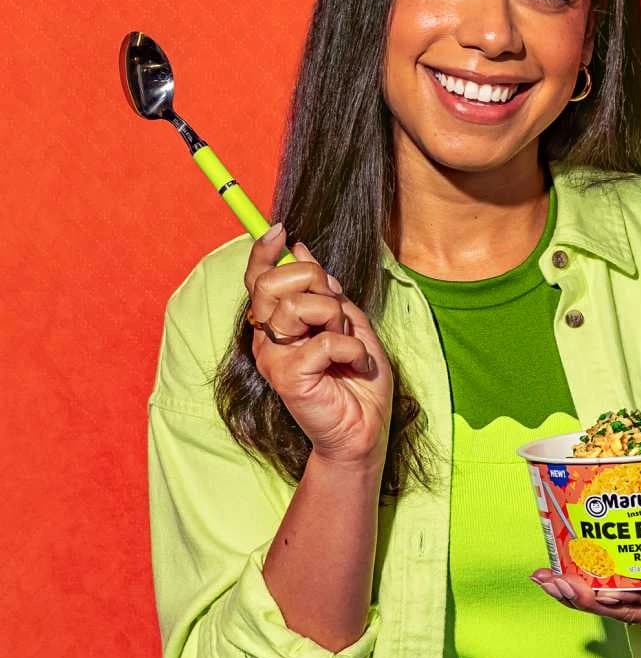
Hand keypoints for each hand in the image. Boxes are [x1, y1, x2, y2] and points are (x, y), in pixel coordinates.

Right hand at [245, 223, 392, 470]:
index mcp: (279, 322)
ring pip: (297, 306)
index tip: (281, 230)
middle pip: (273, 283)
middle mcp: (268, 337)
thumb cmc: (358, 379)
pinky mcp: (286, 377)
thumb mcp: (348, 322)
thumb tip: (301, 248)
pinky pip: (323, 340)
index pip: (258, 278)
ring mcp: (273, 357)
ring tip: (347, 342)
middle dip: (314, 282)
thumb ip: (326, 290)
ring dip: (336, 318)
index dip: (263, 251)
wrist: (365, 428)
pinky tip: (355, 363)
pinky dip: (351, 347)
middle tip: (336, 310)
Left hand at [530, 527, 640, 633]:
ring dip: (574, 592)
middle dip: (583, 596)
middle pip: (620, 607)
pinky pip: (610, 594)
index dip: (623, 601)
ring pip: (608, 603)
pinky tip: (557, 574)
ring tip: (544, 578)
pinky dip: (582, 586)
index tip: (596, 590)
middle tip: (552, 579)